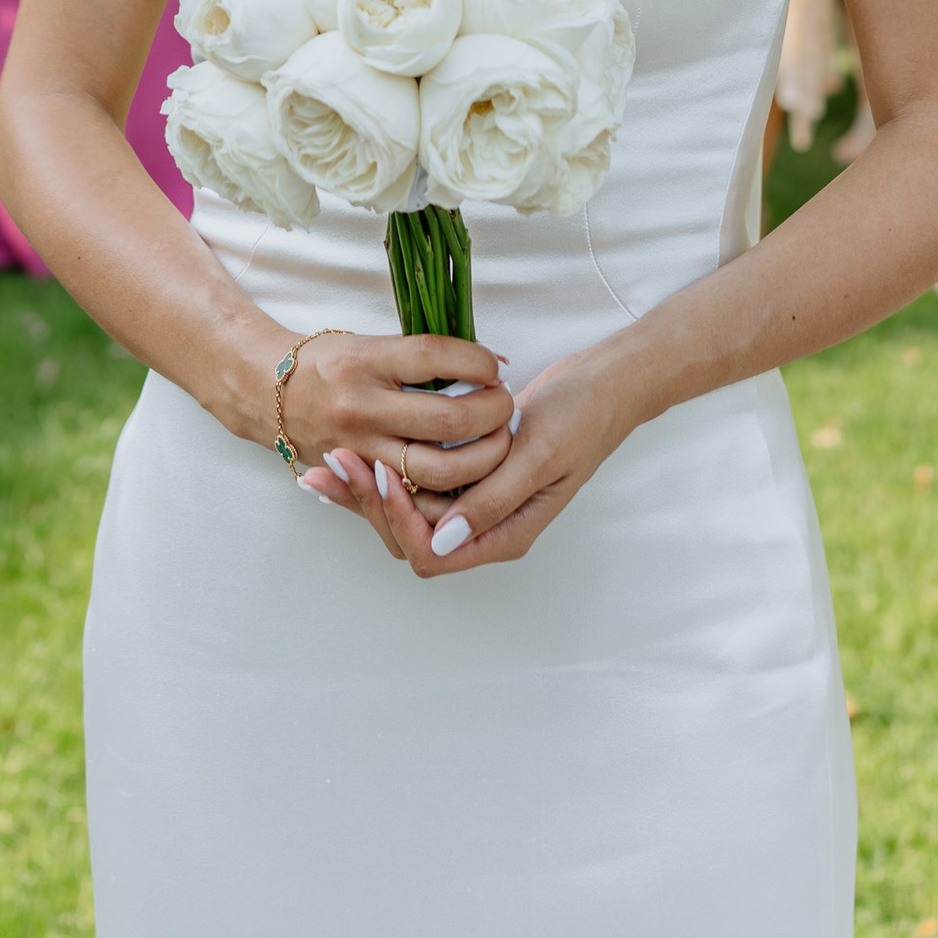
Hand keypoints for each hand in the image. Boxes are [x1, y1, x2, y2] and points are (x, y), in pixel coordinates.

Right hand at [280, 332, 515, 562]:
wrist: (269, 394)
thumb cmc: (330, 363)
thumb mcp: (371, 343)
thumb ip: (424, 357)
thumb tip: (490, 362)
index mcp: (365, 360)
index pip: (434, 357)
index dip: (477, 362)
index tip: (494, 366)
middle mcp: (362, 406)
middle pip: (449, 420)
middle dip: (492, 414)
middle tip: (505, 406)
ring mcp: (362, 449)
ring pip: (440, 471)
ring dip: (484, 458)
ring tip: (496, 441)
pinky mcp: (364, 480)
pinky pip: (418, 496)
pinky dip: (453, 489)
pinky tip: (473, 473)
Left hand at [303, 348, 632, 578]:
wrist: (604, 384)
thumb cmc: (580, 417)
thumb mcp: (538, 455)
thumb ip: (492, 500)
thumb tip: (442, 541)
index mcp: (505, 534)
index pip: (433, 553)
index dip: (399, 520)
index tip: (381, 472)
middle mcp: (485, 527)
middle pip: (411, 538)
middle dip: (370, 505)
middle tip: (337, 460)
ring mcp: (475, 502)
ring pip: (408, 513)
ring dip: (370, 489)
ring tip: (333, 456)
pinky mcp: (467, 474)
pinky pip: (418, 485)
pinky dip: (385, 473)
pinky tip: (355, 454)